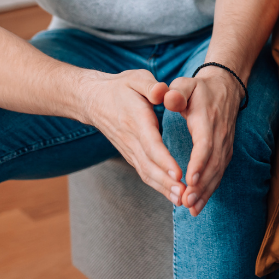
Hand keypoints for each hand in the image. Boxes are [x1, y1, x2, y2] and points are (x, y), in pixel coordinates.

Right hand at [80, 69, 186, 205]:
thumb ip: (150, 85)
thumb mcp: (136, 78)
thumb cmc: (121, 88)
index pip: (151, 144)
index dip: (164, 160)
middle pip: (149, 165)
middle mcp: (131, 139)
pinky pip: (144, 172)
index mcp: (136, 120)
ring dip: (163, 188)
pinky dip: (157, 185)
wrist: (93, 101)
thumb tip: (162, 92)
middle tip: (185, 195)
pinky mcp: (130, 155)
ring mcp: (129, 149)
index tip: (179, 173)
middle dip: (167, 182)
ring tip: (182, 200)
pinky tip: (172, 194)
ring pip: (146, 172)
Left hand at [161, 64, 243, 216]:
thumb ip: (176, 92)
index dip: (199, 163)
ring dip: (206, 192)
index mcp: (207, 120)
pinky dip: (209, 190)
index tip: (190, 180)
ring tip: (191, 209)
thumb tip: (167, 99)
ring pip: (218, 172)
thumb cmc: (199, 89)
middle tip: (186, 202)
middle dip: (201, 185)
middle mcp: (220, 135)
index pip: (205, 144)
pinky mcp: (225, 152)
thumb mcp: (185, 84)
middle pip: (213, 164)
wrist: (226, 87)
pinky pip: (219, 173)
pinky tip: (197, 206)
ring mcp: (225, 145)